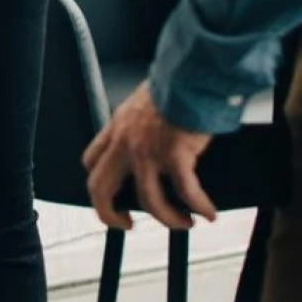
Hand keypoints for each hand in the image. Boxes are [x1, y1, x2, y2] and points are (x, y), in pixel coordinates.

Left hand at [83, 86, 215, 232]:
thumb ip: (137, 128)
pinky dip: (200, 207)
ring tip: (185, 223)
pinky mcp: (175, 154)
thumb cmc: (171, 88)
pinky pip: (186, 192)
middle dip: (109, 215)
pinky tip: (210, 214)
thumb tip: (149, 147)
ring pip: (148, 199)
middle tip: (127, 225)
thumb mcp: (140, 107)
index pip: (91, 162)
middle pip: (100, 188)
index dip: (99, 187)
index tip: (114, 199)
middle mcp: (124, 142)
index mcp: (115, 129)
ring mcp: (147, 150)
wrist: (189, 75)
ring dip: (168, 218)